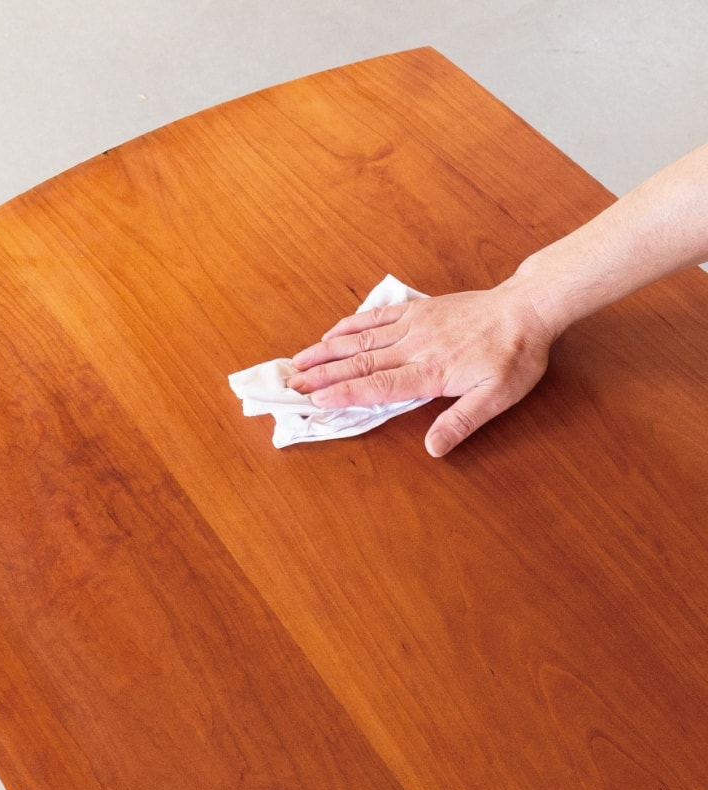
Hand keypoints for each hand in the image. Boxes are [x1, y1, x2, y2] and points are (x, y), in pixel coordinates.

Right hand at [285, 281, 557, 455]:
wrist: (527, 309)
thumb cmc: (514, 356)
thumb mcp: (497, 397)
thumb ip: (461, 422)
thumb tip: (433, 449)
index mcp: (432, 371)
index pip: (379, 385)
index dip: (345, 393)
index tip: (316, 399)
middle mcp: (415, 346)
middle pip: (361, 363)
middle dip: (323, 374)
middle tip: (293, 385)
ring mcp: (414, 325)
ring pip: (361, 339)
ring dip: (327, 350)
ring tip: (298, 361)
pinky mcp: (418, 310)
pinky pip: (376, 316)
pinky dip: (350, 324)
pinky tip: (331, 332)